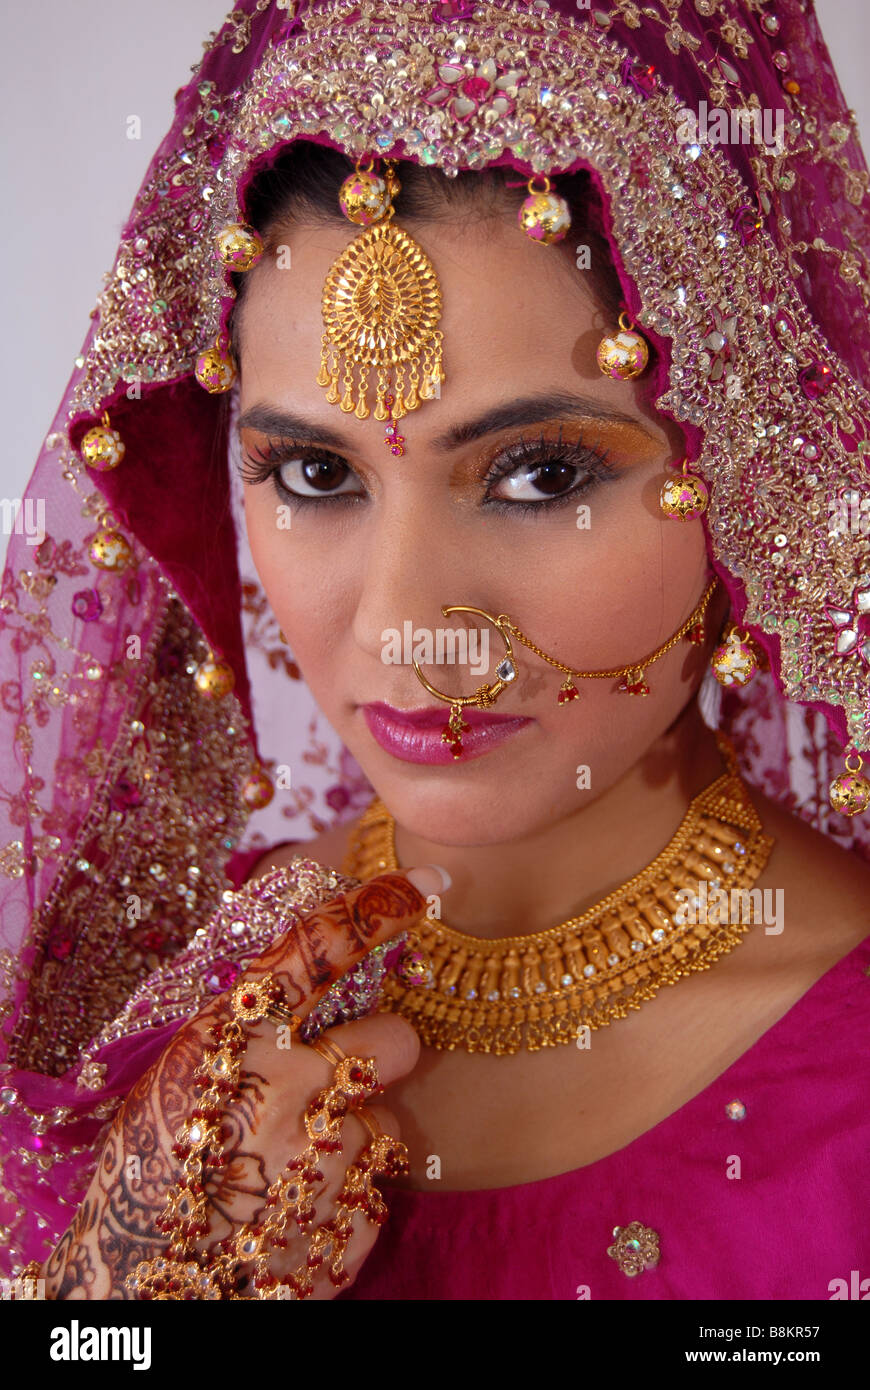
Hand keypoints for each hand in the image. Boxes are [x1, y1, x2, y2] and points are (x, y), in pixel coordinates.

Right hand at [42, 865, 443, 1299]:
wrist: (137, 1280)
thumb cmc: (151, 1161)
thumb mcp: (180, 1068)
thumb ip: (246, 1022)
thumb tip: (304, 971)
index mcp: (237, 1035)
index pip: (323, 947)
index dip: (381, 908)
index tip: (431, 883)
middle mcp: (290, 1085)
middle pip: (398, 1040)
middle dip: (380, 1056)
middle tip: (337, 1080)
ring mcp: (325, 1157)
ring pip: (387, 1124)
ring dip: (351, 1141)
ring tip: (290, 1169)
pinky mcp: (350, 1223)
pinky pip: (373, 1193)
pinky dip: (342, 1201)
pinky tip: (291, 1214)